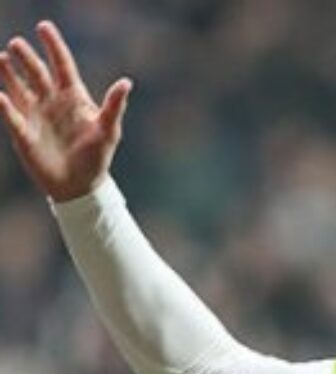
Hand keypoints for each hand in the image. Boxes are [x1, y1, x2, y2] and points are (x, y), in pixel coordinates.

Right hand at [0, 20, 130, 202]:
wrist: (80, 186)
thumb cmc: (97, 158)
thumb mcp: (108, 131)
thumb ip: (114, 106)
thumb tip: (126, 82)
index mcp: (73, 97)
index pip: (62, 65)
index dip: (53, 46)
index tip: (43, 26)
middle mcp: (51, 101)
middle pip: (36, 72)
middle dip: (26, 57)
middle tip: (17, 44)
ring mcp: (35, 114)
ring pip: (18, 87)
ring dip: (8, 73)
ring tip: (1, 58)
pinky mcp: (22, 132)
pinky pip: (10, 115)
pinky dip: (4, 105)